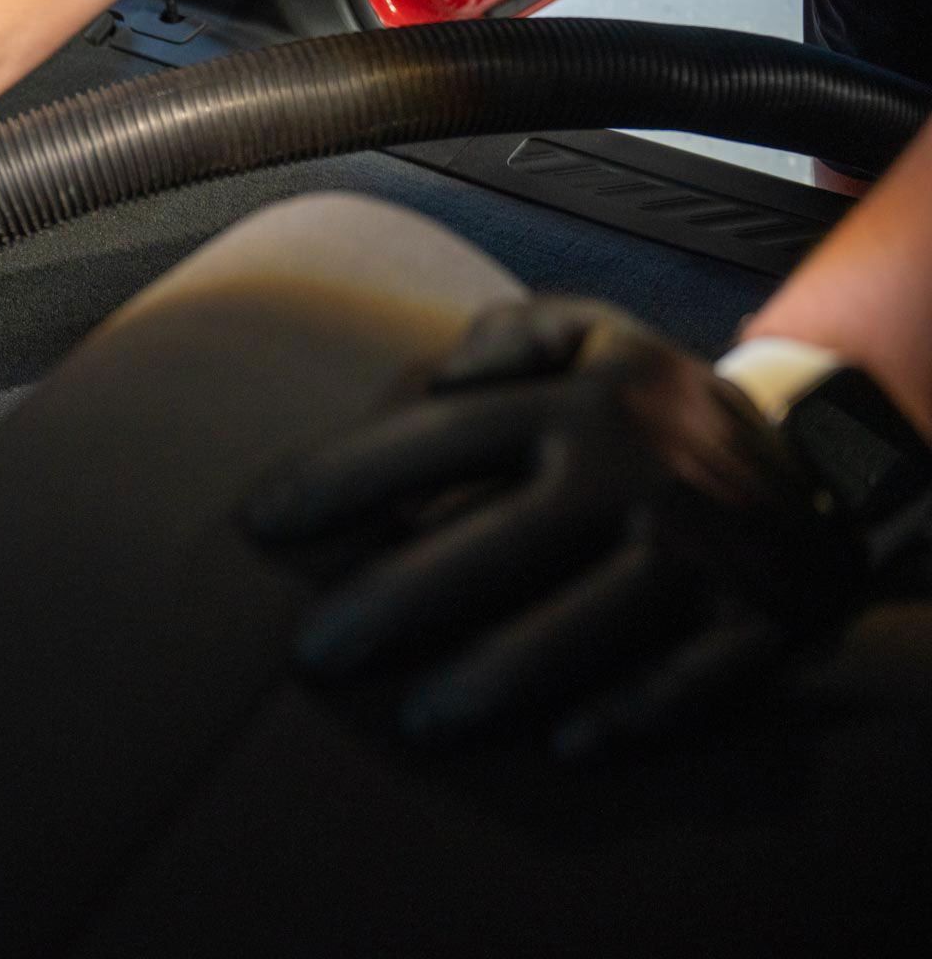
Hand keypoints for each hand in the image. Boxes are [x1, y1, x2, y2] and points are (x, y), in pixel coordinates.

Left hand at [238, 299, 868, 756]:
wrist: (818, 458)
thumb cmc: (648, 409)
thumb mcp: (589, 333)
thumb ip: (503, 337)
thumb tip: (433, 380)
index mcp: (581, 399)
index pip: (437, 438)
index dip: (338, 481)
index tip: (260, 523)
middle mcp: (637, 473)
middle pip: (492, 548)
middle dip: (391, 606)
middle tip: (313, 655)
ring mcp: (704, 552)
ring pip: (581, 630)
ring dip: (491, 682)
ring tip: (416, 721)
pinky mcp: (760, 623)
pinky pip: (688, 683)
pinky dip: (628, 716)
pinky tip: (562, 744)